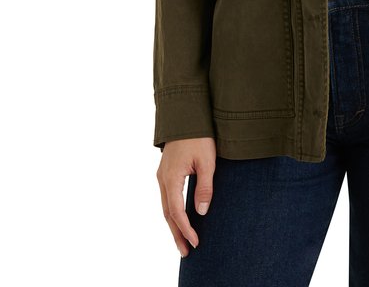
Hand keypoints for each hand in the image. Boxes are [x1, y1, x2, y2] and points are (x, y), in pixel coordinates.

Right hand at [156, 137, 215, 256]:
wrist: (186, 115)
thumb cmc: (199, 136)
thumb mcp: (207, 161)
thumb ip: (204, 186)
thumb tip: (201, 212)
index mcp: (171, 178)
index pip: (177, 212)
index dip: (186, 229)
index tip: (196, 242)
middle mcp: (162, 179)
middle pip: (168, 214)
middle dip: (176, 234)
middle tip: (186, 252)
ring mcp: (162, 176)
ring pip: (166, 207)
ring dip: (174, 225)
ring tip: (183, 241)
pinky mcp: (165, 172)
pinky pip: (167, 198)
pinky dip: (172, 212)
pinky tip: (179, 219)